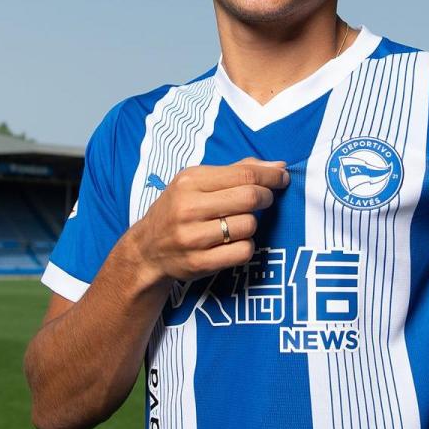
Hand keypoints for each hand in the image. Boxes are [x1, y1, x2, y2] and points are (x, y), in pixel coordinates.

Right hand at [128, 158, 289, 283]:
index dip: (270, 176)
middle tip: (265, 200)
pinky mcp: (199, 263)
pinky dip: (246, 246)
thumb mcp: (197, 182)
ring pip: (249, 226)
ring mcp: (192, 237)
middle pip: (250, 198)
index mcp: (190, 181)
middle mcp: (188, 208)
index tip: (282, 178)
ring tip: (238, 223)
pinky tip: (233, 243)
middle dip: (266, 198)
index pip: (244, 175)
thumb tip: (278, 166)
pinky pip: (243, 251)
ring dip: (252, 224)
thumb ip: (236, 171)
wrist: (146, 250)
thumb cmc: (178, 210)